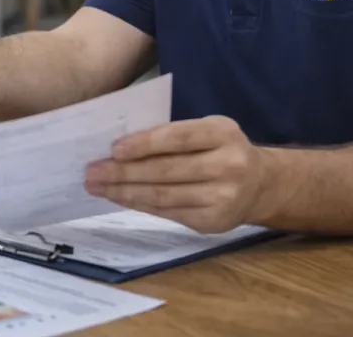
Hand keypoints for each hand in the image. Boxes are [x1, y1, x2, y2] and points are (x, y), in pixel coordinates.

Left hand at [84, 115, 271, 233]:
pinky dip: (140, 205)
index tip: (114, 149)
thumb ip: (172, 134)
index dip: (145, 143)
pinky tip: (119, 198)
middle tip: (92, 171)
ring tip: (97, 187)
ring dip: (125, 192)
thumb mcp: (207, 130)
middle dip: (124, 172)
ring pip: (164, 195)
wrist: (261, 185)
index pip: (179, 138)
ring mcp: (223, 197)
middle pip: (167, 170)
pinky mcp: (213, 222)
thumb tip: (119, 146)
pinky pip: (168, 212)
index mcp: (223, 133)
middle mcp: (228, 165)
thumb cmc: (220, 149)